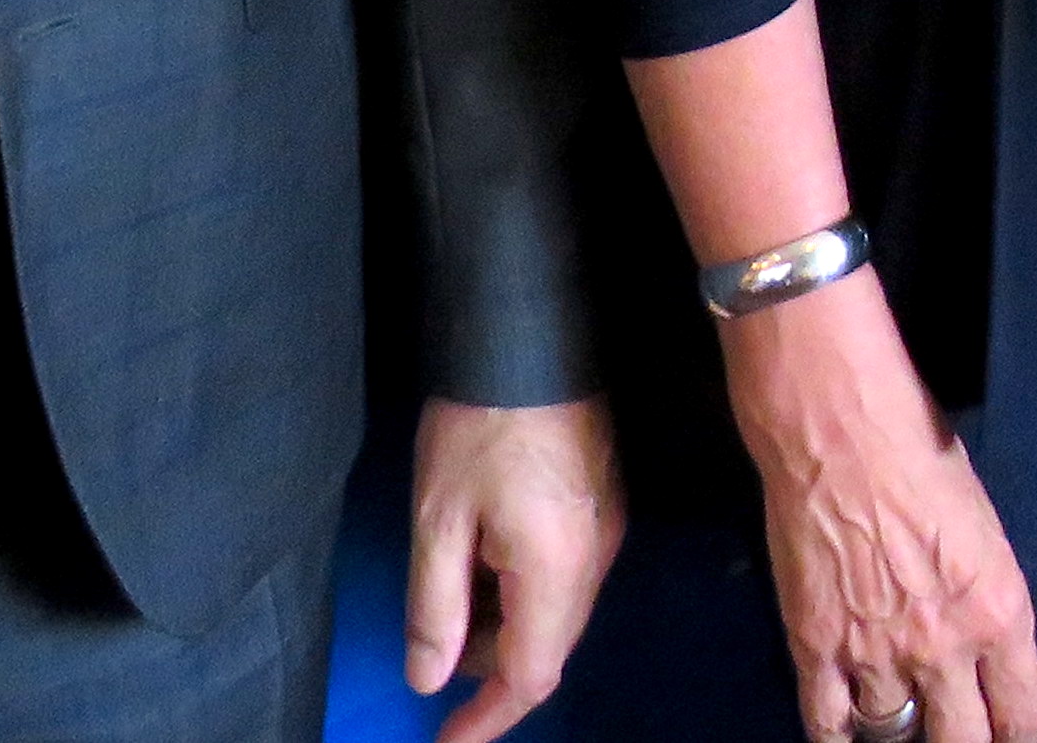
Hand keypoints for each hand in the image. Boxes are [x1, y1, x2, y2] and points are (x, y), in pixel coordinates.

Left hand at [406, 393, 626, 742]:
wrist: (531, 335)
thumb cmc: (478, 422)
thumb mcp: (438, 518)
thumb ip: (435, 607)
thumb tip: (429, 678)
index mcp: (557, 568)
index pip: (531, 674)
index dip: (489, 719)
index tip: (448, 742)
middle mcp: (596, 557)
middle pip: (547, 647)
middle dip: (489, 666)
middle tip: (434, 652)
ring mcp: (606, 529)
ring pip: (557, 612)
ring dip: (504, 626)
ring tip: (451, 598)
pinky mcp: (603, 504)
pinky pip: (564, 576)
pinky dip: (521, 592)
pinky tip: (483, 563)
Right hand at [722, 273, 1036, 742]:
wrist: (840, 428)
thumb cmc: (923, 453)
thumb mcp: (984, 532)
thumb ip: (984, 600)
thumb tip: (978, 639)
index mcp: (999, 612)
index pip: (1024, 712)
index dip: (1019, 738)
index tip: (1010, 738)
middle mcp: (944, 648)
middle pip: (963, 742)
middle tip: (959, 736)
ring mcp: (875, 655)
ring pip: (893, 737)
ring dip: (899, 731)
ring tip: (900, 725)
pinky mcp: (815, 649)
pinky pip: (827, 725)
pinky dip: (838, 735)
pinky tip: (846, 730)